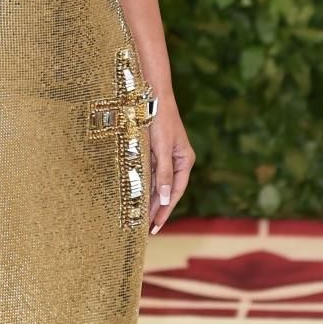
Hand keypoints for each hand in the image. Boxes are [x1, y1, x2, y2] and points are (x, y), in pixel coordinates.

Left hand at [148, 97, 194, 235]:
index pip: (176, 192)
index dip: (166, 210)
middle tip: (146, 228)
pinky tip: (137, 196)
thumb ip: (164, 173)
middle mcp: (177, 160)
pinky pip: (150, 173)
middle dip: (157, 209)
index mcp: (185, 160)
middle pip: (167, 190)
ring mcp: (166, 156)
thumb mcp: (162, 149)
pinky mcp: (155, 151)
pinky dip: (144, 185)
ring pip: (158, 183)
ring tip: (140, 217)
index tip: (156, 226)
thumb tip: (167, 197)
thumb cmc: (160, 120)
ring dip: (150, 199)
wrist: (152, 95)